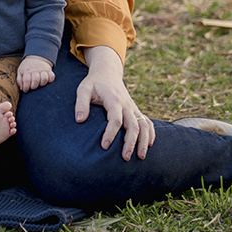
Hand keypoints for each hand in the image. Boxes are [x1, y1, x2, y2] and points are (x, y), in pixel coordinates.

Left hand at [17, 55, 54, 91]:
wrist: (35, 57)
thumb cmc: (27, 67)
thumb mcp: (20, 71)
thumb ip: (19, 80)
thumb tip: (22, 89)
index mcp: (27, 70)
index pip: (26, 80)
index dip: (26, 87)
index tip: (26, 90)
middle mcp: (35, 69)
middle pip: (36, 80)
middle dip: (34, 86)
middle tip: (32, 87)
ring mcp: (42, 69)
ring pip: (44, 79)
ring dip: (42, 84)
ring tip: (39, 83)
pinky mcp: (49, 70)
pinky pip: (52, 76)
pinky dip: (50, 80)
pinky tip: (46, 80)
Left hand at [75, 45, 153, 159]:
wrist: (107, 73)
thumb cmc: (94, 83)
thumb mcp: (84, 89)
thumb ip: (81, 103)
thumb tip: (80, 120)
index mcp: (113, 99)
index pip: (115, 119)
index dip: (111, 133)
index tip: (104, 146)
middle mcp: (126, 105)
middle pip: (133, 125)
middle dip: (130, 142)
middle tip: (125, 158)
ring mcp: (133, 108)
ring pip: (144, 125)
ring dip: (144, 141)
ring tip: (140, 157)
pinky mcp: (135, 110)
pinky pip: (148, 122)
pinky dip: (151, 134)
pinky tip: (149, 145)